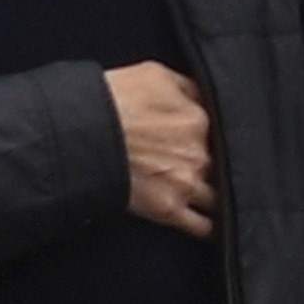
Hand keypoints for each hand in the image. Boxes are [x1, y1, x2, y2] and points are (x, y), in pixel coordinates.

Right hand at [106, 64, 218, 236]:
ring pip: (217, 197)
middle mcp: (199, 154)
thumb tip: (203, 95)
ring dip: (215, 197)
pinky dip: (210, 229)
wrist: (82, 134)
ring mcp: (186, 184)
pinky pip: (203, 227)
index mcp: (198, 119)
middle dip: (214, 166)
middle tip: (202, 166)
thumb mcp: (156, 74)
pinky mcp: (169, 210)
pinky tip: (215, 228)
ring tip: (211, 198)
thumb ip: (188, 86)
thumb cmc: (113, 100)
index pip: (220, 130)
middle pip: (219, 164)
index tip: (208, 140)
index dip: (214, 136)